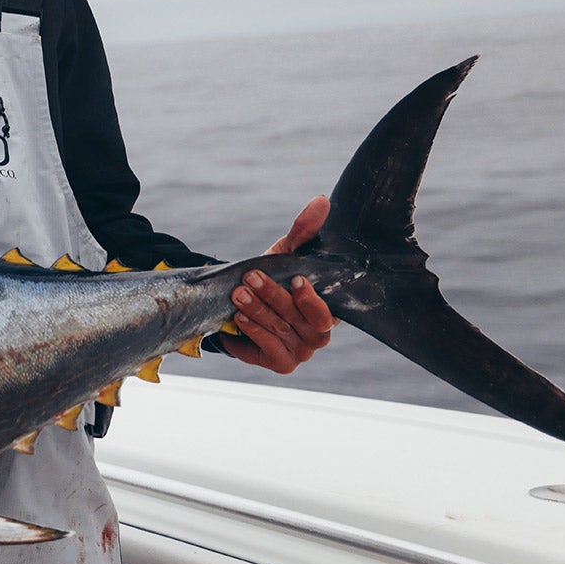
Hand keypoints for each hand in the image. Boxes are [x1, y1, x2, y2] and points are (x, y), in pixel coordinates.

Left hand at [224, 195, 336, 373]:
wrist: (239, 302)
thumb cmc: (272, 277)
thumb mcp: (285, 254)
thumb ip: (303, 231)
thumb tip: (321, 201)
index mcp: (328, 310)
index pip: (327, 313)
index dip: (311, 299)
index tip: (296, 279)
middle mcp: (318, 335)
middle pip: (297, 320)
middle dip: (272, 297)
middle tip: (250, 278)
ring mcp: (300, 352)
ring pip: (279, 332)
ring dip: (257, 312)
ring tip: (238, 294)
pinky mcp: (279, 362)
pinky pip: (266, 350)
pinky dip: (251, 333)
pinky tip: (237, 319)